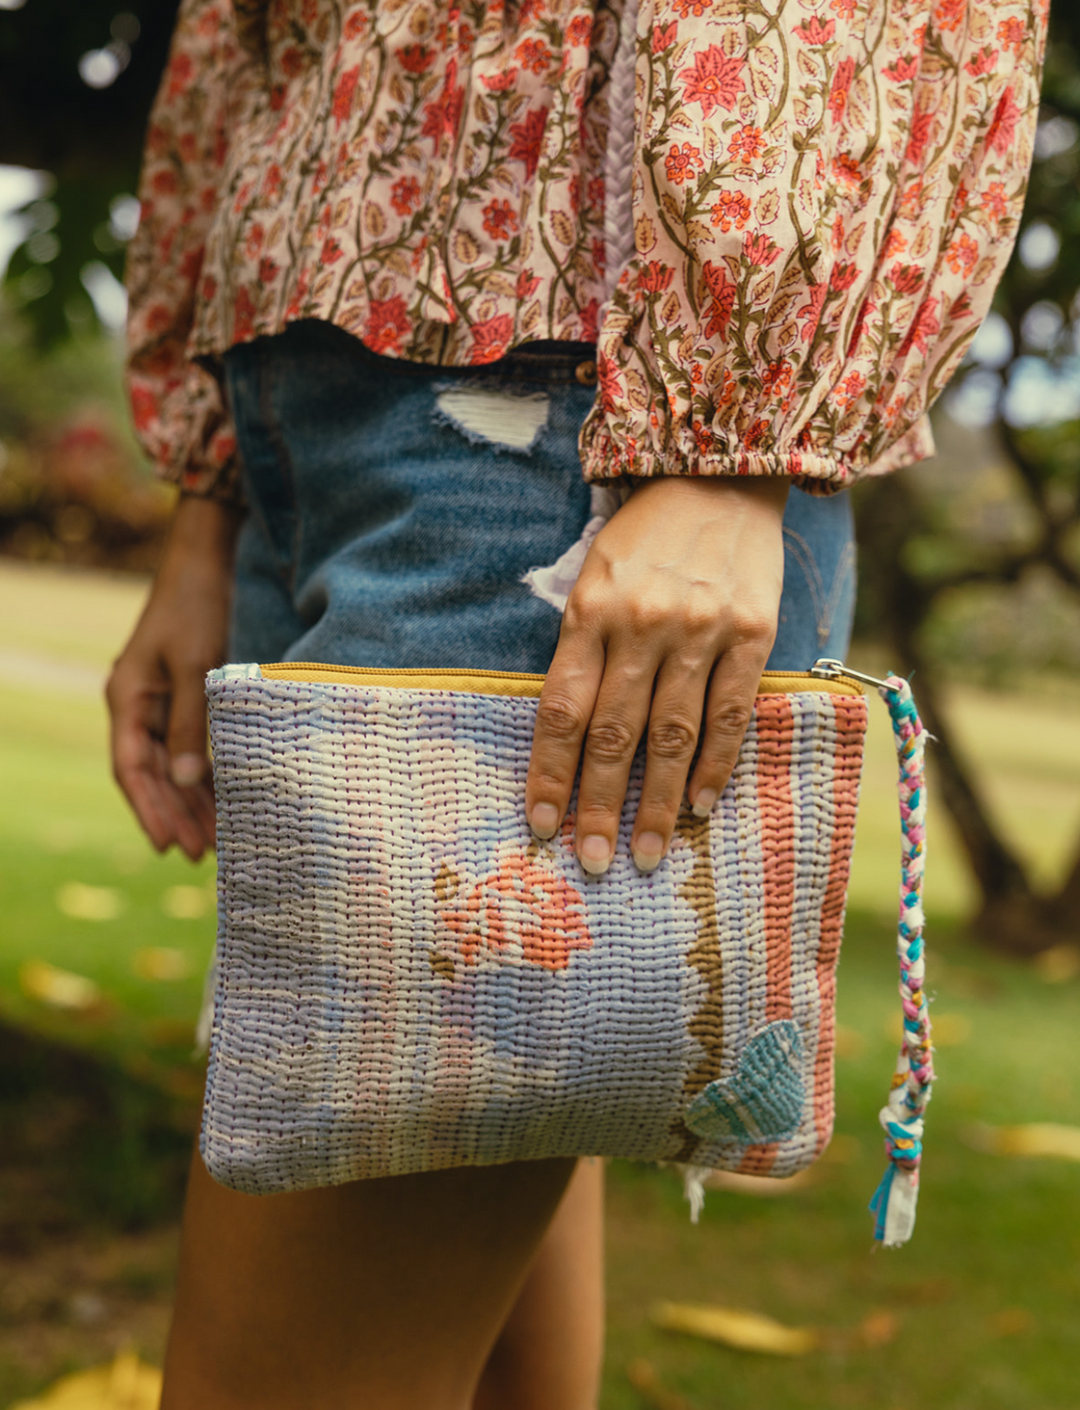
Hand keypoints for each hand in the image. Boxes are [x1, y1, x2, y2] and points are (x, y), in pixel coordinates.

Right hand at [106, 494, 241, 860]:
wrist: (204, 562)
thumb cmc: (196, 607)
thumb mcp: (196, 666)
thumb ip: (192, 723)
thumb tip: (188, 781)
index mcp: (127, 700)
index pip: (131, 769)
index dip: (148, 810)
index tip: (168, 847)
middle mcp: (137, 707)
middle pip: (151, 775)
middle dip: (173, 816)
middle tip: (200, 856)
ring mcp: (158, 702)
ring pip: (170, 766)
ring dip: (190, 803)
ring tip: (213, 840)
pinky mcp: (183, 696)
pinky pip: (189, 747)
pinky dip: (204, 775)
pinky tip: (223, 800)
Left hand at [525, 475, 787, 873]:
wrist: (721, 472)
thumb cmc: (645, 534)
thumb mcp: (595, 575)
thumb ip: (583, 647)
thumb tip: (571, 734)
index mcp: (591, 611)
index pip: (562, 710)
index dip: (549, 775)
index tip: (542, 826)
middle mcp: (643, 625)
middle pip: (614, 734)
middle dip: (600, 805)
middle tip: (594, 862)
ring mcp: (701, 630)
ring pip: (674, 734)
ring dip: (658, 802)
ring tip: (648, 853)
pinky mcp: (752, 632)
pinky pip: (731, 713)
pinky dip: (715, 764)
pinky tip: (700, 804)